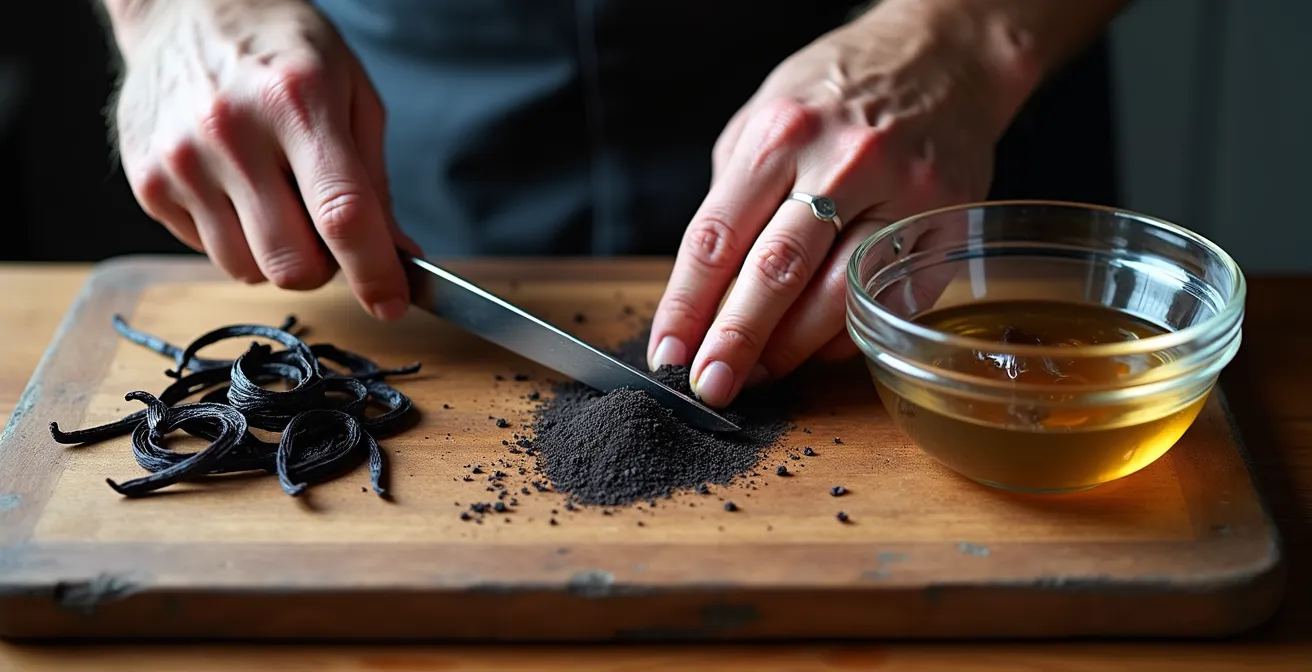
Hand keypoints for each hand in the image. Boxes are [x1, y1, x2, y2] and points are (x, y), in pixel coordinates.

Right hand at [110, 0, 420, 319]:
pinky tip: (236, 188)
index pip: (342, 215)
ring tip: (277, 200)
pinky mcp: (147, 182)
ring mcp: (181, 161)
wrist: (186, 9)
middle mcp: (231, 133)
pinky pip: (207, 251)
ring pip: (247, 269)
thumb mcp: (351, 93)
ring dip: (277, 256)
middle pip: (292, 263)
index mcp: (296, 102)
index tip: (392, 302)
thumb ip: (373, 180)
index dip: (374, 272)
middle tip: (328, 234)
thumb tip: (397, 254)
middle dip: (325, 268)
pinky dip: (235, 237)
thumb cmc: (282, 49)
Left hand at [647, 0, 1033, 406]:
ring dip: (790, 349)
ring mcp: (901, 193)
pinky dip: (847, 334)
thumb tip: (706, 292)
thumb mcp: (765, 119)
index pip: (717, 238)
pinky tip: (820, 348)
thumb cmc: (838, 93)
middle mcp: (841, 162)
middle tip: (711, 385)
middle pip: (775, 272)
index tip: (668, 353)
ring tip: (760, 373)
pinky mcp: (945, 220)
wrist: (942, 56)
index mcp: (779, 135)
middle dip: (735, 340)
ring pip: (836, 296)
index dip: (686, 306)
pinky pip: (886, 298)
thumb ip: (735, 198)